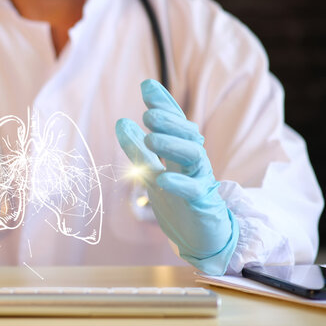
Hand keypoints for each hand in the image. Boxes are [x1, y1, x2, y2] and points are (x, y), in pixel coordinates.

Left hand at [115, 79, 238, 274]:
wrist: (201, 239)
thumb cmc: (178, 203)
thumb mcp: (152, 173)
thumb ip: (138, 150)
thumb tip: (122, 121)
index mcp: (180, 154)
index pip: (174, 124)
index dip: (163, 104)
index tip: (146, 86)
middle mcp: (193, 163)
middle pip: (187, 135)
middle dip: (169, 121)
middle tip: (148, 113)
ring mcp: (201, 182)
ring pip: (194, 156)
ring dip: (172, 145)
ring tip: (151, 139)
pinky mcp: (203, 204)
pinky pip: (194, 190)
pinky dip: (180, 183)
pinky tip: (164, 178)